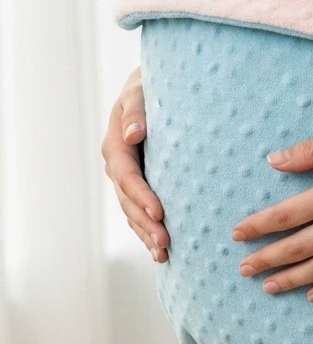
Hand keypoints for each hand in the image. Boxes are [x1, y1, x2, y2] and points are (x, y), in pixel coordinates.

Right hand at [101, 66, 168, 261]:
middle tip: (165, 243)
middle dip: (146, 224)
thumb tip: (133, 134)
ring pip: (131, 213)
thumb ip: (137, 111)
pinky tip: (161, 253)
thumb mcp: (140, 92)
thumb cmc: (148, 88)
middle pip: (128, 202)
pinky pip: (138, 214)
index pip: (128, 177)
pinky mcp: (137, 186)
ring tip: (164, 255)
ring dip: (146, 235)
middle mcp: (117, 166)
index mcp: (116, 146)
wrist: (150, 90)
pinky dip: (147, 233)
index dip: (143, 197)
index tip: (160, 214)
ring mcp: (125, 179)